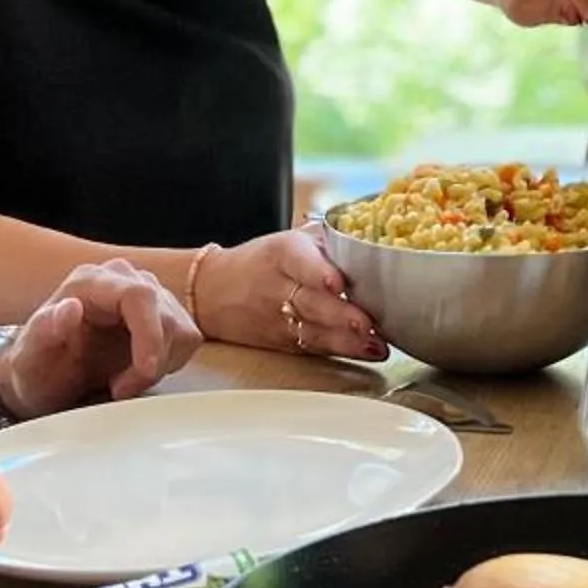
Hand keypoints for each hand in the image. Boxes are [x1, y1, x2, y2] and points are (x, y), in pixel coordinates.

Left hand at [0, 259, 198, 416]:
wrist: (45, 377)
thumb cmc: (36, 370)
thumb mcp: (28, 360)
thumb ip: (43, 332)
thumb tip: (70, 307)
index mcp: (90, 282)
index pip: (139, 296)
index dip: (150, 336)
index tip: (145, 373)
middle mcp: (122, 279)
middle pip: (166, 316)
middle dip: (152, 361)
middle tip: (121, 389)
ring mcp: (148, 293)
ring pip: (182, 330)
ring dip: (160, 364)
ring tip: (123, 381)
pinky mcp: (164, 312)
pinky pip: (187, 338)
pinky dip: (168, 362)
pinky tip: (137, 370)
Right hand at [203, 223, 386, 360]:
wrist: (211, 291)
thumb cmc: (261, 261)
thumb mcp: (289, 239)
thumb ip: (328, 237)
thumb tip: (372, 237)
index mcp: (281, 253)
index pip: (298, 261)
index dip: (318, 272)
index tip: (337, 283)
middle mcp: (279, 287)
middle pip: (310, 302)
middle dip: (340, 315)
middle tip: (367, 321)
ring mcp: (280, 319)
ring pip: (314, 331)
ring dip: (348, 340)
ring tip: (375, 342)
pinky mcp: (284, 342)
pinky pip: (314, 347)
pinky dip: (343, 350)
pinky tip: (368, 350)